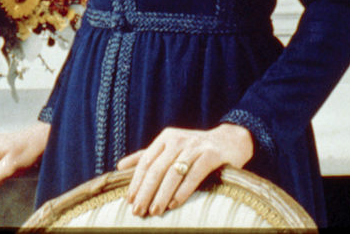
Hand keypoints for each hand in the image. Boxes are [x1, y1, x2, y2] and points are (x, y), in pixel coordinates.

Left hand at [117, 123, 253, 216]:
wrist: (229, 141)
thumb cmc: (194, 148)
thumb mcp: (170, 147)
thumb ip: (146, 156)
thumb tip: (120, 166)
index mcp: (165, 138)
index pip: (145, 161)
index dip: (136, 182)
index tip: (129, 201)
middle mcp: (178, 140)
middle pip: (156, 169)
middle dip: (145, 192)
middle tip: (138, 211)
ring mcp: (195, 146)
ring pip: (173, 174)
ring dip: (161, 195)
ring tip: (154, 212)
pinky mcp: (211, 155)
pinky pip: (193, 175)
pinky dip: (182, 191)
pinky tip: (173, 204)